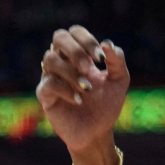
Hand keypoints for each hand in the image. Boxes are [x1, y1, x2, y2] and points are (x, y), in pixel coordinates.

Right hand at [35, 26, 129, 153]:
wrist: (98, 132)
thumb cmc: (107, 104)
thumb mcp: (119, 81)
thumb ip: (117, 61)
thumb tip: (107, 43)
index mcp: (79, 55)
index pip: (75, 32)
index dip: (86, 39)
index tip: (100, 58)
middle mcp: (63, 62)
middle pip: (58, 37)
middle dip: (76, 50)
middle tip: (91, 69)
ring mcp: (51, 77)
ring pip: (50, 59)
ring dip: (72, 73)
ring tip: (87, 89)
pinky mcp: (45, 95)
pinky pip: (48, 84)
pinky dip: (66, 90)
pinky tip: (79, 100)